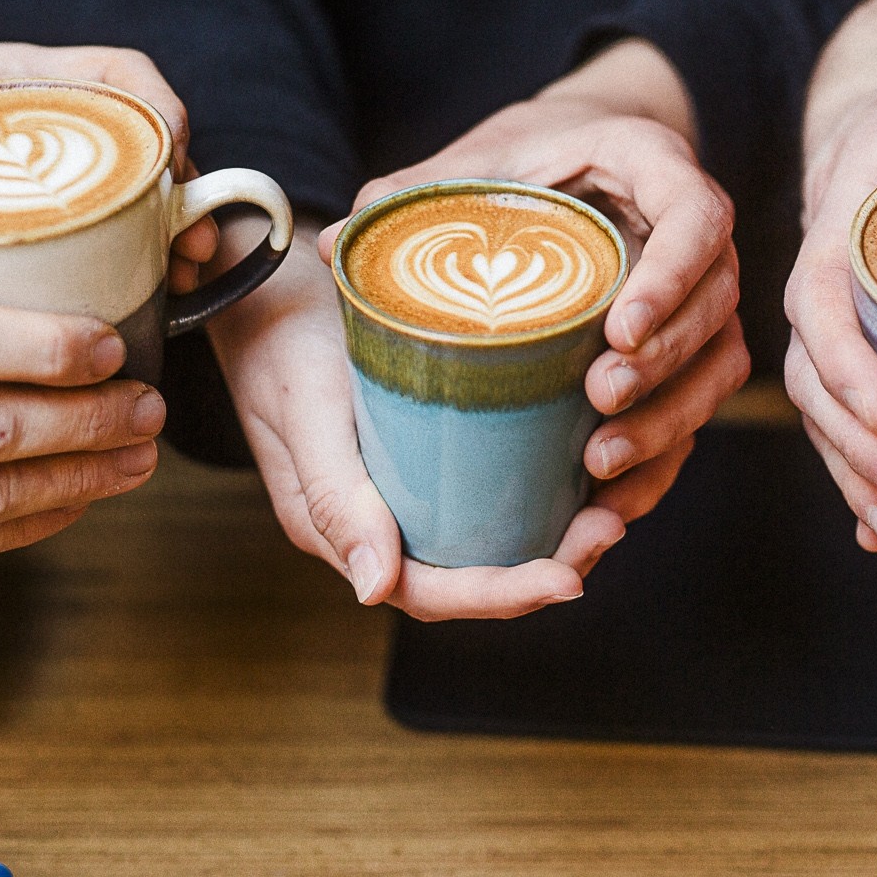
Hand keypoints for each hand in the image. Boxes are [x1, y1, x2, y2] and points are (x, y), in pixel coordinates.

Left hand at [0, 42, 215, 290]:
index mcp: (3, 82)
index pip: (109, 71)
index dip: (154, 102)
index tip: (175, 147)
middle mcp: (40, 127)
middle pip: (142, 141)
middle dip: (184, 190)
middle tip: (194, 245)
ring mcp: (46, 183)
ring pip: (137, 195)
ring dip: (174, 234)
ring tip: (187, 280)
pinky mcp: (41, 234)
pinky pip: (109, 241)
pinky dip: (140, 269)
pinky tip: (154, 307)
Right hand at [211, 224, 630, 619]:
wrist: (264, 281)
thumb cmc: (280, 340)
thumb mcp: (306, 410)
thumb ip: (334, 496)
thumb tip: (377, 591)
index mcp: (342, 530)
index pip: (433, 592)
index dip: (505, 595)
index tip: (571, 579)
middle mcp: (377, 520)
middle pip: (471, 572)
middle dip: (548, 566)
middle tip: (612, 523)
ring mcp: (401, 486)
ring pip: (485, 535)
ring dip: (551, 533)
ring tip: (611, 504)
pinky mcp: (423, 447)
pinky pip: (484, 488)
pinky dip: (536, 489)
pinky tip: (583, 465)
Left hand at [326, 40, 747, 529]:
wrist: (575, 158)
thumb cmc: (525, 156)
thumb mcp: (475, 159)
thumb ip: (413, 192)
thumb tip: (331, 243)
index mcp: (653, 166)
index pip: (697, 218)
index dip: (672, 276)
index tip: (621, 329)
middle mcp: (697, 235)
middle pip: (715, 304)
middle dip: (664, 364)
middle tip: (599, 399)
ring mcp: (701, 296)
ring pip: (717, 365)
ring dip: (669, 419)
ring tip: (600, 461)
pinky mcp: (690, 350)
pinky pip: (698, 407)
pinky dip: (662, 457)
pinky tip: (611, 500)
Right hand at [783, 0, 876, 557]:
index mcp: (856, 187)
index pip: (824, 281)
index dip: (846, 355)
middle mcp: (829, 251)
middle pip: (813, 364)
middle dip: (858, 445)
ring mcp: (840, 301)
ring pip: (823, 398)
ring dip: (857, 473)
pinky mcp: (862, 334)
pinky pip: (848, 404)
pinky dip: (861, 469)